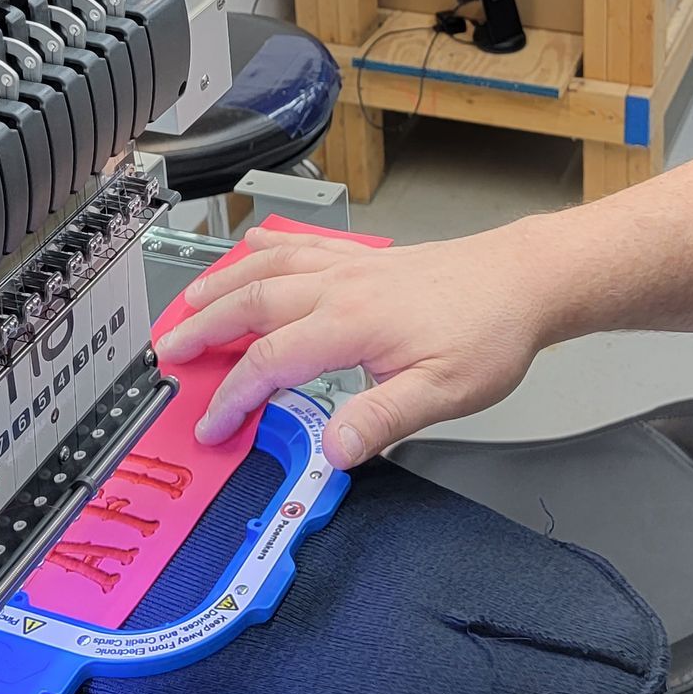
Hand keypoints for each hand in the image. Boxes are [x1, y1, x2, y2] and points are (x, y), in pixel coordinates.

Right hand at [153, 222, 555, 462]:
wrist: (524, 279)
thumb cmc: (489, 333)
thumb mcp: (443, 394)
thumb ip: (382, 419)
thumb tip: (332, 448)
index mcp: (351, 324)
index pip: (270, 362)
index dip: (233, 397)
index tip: (212, 425)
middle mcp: (341, 287)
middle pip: (251, 303)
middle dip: (202, 329)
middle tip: (168, 355)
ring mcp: (351, 266)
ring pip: (268, 268)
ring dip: (222, 285)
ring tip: (188, 304)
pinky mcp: (364, 257)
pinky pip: (301, 244)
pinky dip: (266, 246)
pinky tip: (253, 246)